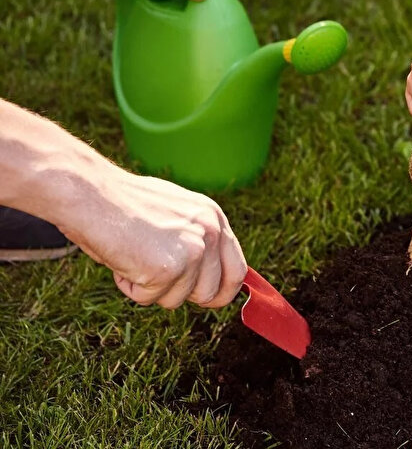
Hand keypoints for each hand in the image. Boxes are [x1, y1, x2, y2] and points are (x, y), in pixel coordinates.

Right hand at [57, 169, 246, 308]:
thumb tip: (205, 276)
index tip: (208, 300)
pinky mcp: (169, 268)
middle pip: (211, 293)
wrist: (92, 194)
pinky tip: (122, 259)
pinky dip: (130, 287)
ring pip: (176, 300)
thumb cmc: (123, 204)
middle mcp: (210, 233)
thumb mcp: (174, 214)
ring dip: (151, 288)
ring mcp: (192, 251)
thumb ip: (195, 239)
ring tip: (133, 256)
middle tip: (154, 276)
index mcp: (214, 218)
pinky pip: (148, 298)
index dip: (222, 291)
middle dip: (182, 294)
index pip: (237, 270)